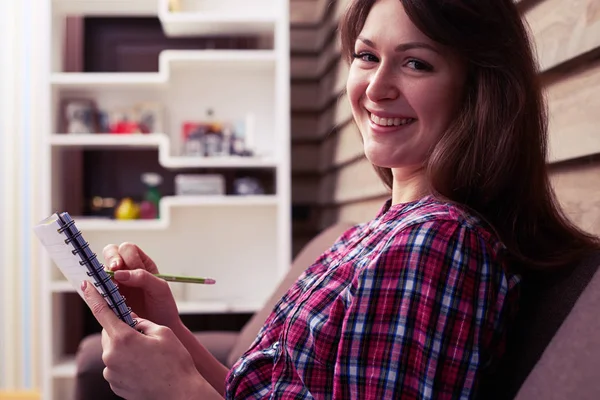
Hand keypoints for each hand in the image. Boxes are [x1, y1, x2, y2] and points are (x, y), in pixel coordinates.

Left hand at [82, 280, 205, 399]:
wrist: (179, 394)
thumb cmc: (175, 362)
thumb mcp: (162, 333)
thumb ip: (142, 323)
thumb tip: (131, 321)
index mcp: (123, 339)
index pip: (102, 312)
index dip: (94, 297)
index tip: (87, 286)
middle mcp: (111, 356)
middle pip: (109, 333)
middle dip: (122, 329)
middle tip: (142, 333)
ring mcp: (111, 373)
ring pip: (114, 351)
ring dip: (126, 347)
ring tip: (149, 356)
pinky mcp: (115, 385)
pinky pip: (117, 366)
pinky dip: (128, 362)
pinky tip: (146, 367)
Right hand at [102, 242, 179, 328]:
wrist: (160, 327)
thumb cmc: (163, 306)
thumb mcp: (160, 289)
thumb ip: (144, 277)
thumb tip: (119, 273)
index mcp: (142, 264)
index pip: (128, 249)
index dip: (124, 256)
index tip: (123, 267)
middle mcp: (128, 270)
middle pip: (112, 252)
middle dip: (111, 258)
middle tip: (113, 271)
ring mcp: (117, 282)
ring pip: (103, 268)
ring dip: (104, 275)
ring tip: (112, 287)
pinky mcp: (110, 296)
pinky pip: (99, 287)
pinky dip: (99, 288)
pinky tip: (104, 294)